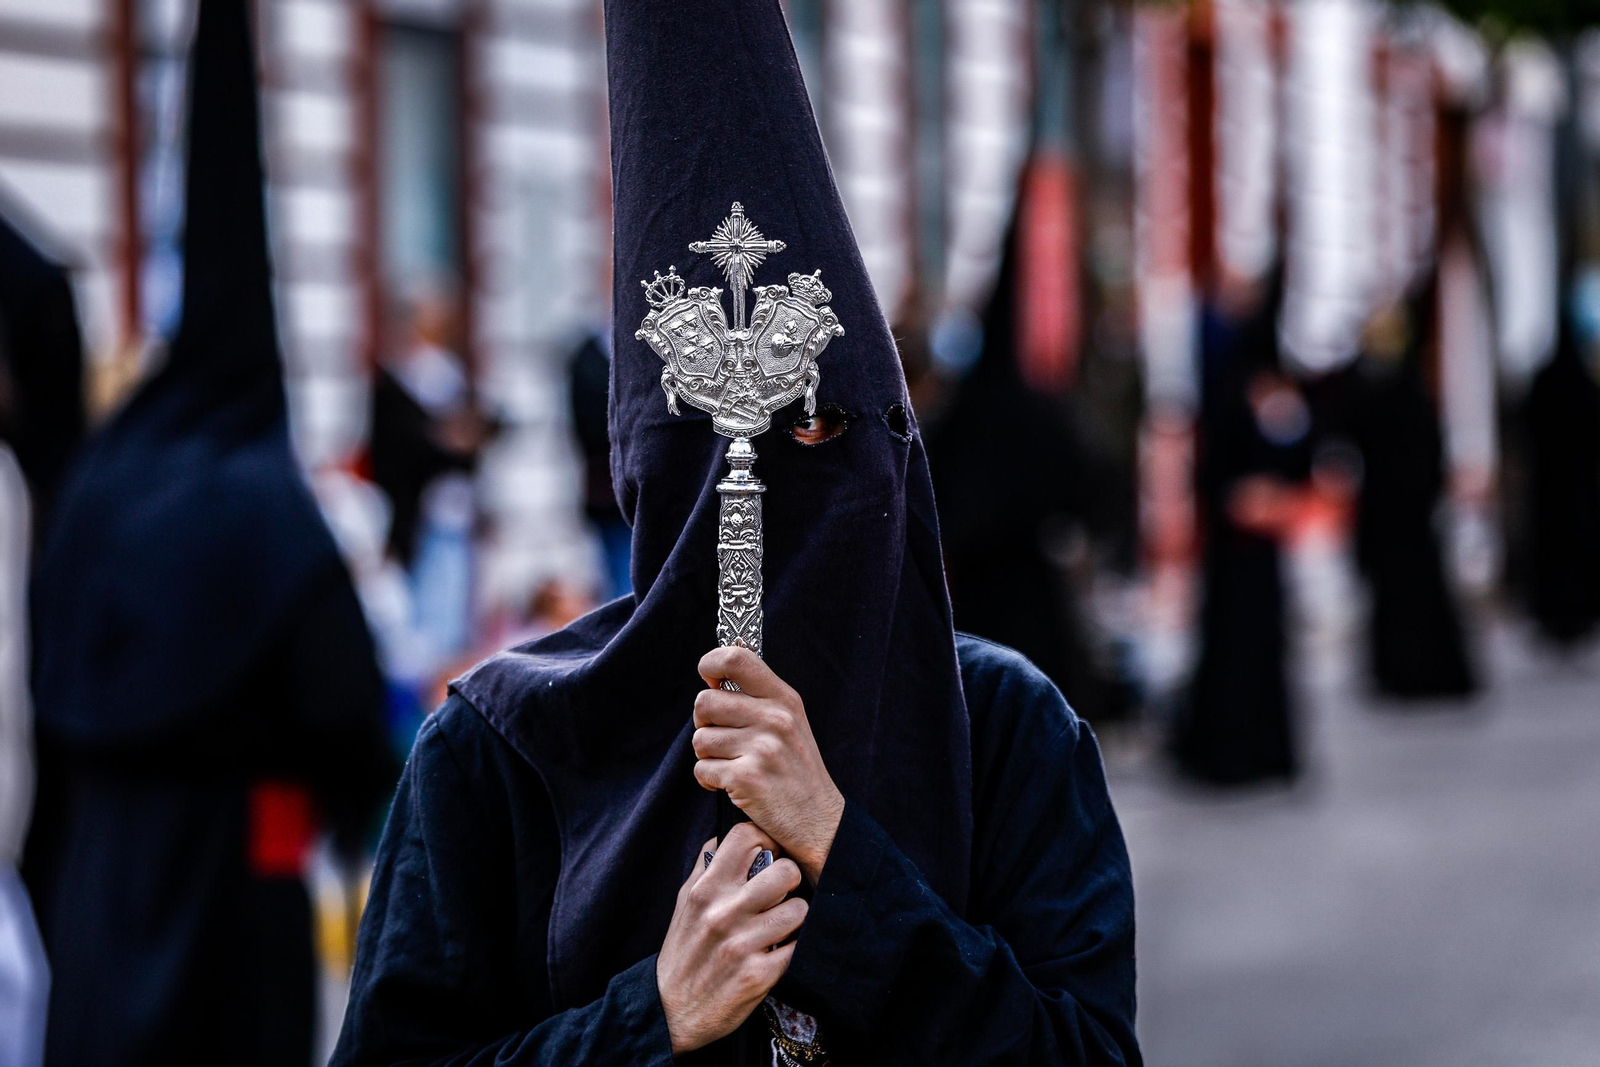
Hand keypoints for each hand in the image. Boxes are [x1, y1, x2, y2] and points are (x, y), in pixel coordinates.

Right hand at [656, 823, 807, 1054]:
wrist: (670, 1010)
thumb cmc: (683, 949)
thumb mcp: (685, 901)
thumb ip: (706, 866)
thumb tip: (727, 835)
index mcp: (706, 889)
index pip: (746, 837)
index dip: (766, 840)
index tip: (769, 855)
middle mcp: (724, 913)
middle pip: (785, 871)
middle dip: (790, 879)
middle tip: (782, 893)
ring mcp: (743, 945)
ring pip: (799, 910)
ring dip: (794, 917)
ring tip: (780, 924)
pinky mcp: (759, 975)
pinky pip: (797, 947)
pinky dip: (793, 947)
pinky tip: (779, 949)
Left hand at [693, 647, 845, 883]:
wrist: (818, 820)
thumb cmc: (796, 770)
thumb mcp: (791, 721)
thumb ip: (758, 697)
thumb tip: (713, 675)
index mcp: (784, 698)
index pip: (735, 658)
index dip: (710, 664)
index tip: (709, 680)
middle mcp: (775, 718)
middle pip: (704, 701)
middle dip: (704, 724)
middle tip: (724, 740)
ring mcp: (762, 748)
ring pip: (700, 739)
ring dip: (708, 756)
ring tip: (734, 765)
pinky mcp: (746, 777)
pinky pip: (701, 769)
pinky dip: (709, 780)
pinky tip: (732, 785)